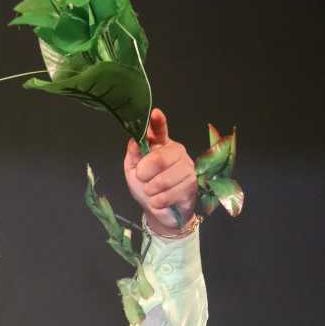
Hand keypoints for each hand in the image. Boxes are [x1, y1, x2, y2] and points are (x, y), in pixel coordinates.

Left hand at [124, 108, 197, 236]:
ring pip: (167, 178)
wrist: (158, 211)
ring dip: (152, 189)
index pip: (160, 131)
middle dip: (145, 172)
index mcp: (160, 146)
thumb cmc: (145, 188)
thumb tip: (134, 140)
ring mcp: (187, 167)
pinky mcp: (193, 184)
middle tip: (141, 178)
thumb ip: (133, 155)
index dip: (157, 123)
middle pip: (160, 158)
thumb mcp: (132, 171)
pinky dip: (160, 200)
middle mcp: (176, 152)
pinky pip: (173, 192)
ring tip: (151, 192)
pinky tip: (159, 201)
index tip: (154, 113)